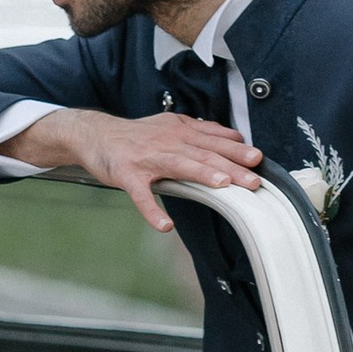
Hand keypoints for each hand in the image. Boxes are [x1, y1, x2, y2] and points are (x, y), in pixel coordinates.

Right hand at [9, 104, 262, 235]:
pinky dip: (151, 210)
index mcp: (180, 133)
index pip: (213, 142)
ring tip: (222, 186)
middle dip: (229, 166)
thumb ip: (202, 131)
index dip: (236, 151)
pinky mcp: (126, 175)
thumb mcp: (171, 125)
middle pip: (203, 154)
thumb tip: (234, 137)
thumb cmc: (135, 135)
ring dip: (201, 175)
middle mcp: (167, 143)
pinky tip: (164, 225)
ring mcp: (146, 159)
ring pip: (178, 166)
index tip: (258, 160)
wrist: (94, 134)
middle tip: (252, 179)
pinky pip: (140, 195)